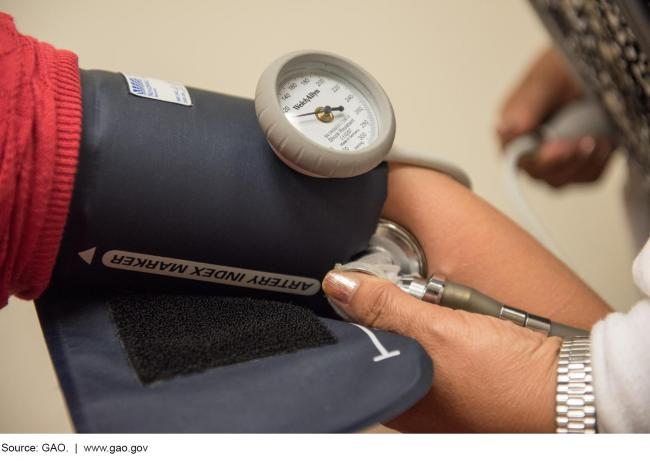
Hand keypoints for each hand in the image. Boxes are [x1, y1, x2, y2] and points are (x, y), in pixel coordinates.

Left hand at [323, 270, 560, 432]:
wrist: (569, 387)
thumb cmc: (507, 381)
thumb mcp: (435, 334)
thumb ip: (385, 308)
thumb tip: (339, 286)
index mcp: (396, 397)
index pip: (352, 351)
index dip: (346, 316)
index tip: (348, 286)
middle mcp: (410, 397)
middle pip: (378, 341)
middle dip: (382, 311)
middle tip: (401, 291)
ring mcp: (435, 387)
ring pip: (406, 336)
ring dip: (413, 311)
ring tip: (434, 305)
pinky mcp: (459, 372)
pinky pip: (434, 338)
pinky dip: (436, 320)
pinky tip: (451, 314)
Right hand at [497, 48, 613, 186]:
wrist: (599, 67)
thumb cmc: (568, 66)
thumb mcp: (548, 80)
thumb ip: (526, 105)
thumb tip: (504, 128)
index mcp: (513, 126)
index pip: (514, 157)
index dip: (537, 158)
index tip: (560, 147)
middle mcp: (528, 146)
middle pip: (538, 174)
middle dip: (564, 162)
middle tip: (586, 142)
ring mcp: (553, 157)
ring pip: (560, 180)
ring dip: (582, 164)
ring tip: (598, 140)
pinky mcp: (576, 163)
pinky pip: (584, 178)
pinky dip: (596, 165)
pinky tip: (603, 144)